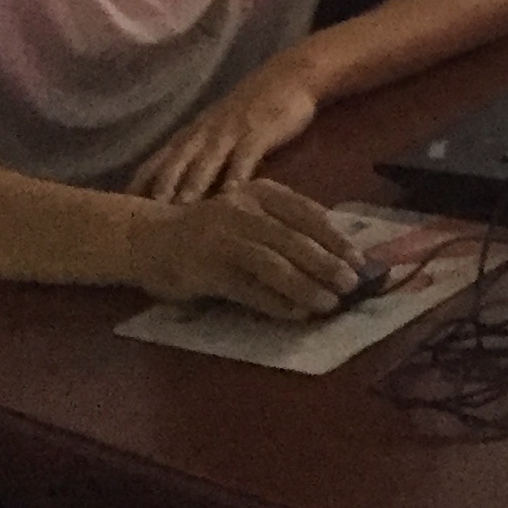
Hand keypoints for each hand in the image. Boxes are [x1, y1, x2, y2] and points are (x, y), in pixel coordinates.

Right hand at [128, 179, 362, 319]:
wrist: (147, 238)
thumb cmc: (210, 228)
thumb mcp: (250, 213)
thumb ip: (285, 225)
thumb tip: (336, 251)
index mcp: (261, 193)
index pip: (308, 213)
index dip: (336, 238)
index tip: (360, 259)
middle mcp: (243, 212)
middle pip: (294, 240)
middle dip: (327, 264)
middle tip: (351, 284)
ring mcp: (223, 240)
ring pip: (273, 265)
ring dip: (305, 286)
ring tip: (329, 303)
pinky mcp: (206, 270)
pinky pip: (247, 289)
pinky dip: (274, 303)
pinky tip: (295, 314)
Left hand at [129, 59, 322, 201]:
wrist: (290, 75)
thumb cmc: (252, 108)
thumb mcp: (218, 129)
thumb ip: (200, 156)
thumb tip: (180, 194)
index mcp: (189, 135)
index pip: (154, 164)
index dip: (138, 188)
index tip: (123, 215)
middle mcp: (203, 134)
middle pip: (174, 165)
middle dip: (159, 191)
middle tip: (147, 221)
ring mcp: (230, 132)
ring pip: (205, 162)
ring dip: (192, 186)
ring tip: (182, 209)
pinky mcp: (258, 131)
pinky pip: (244, 156)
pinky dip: (237, 175)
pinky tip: (234, 194)